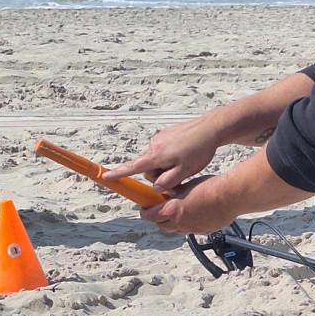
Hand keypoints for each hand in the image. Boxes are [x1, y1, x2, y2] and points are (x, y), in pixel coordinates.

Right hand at [104, 116, 220, 190]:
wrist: (210, 128)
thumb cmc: (199, 151)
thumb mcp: (186, 171)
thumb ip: (168, 182)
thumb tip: (155, 187)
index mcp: (156, 156)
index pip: (133, 167)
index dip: (119, 174)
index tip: (105, 177)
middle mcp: (154, 145)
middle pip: (149, 169)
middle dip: (161, 176)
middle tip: (180, 177)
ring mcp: (159, 139)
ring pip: (157, 161)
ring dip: (167, 166)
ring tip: (186, 163)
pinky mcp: (165, 134)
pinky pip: (163, 151)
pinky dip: (171, 157)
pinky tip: (186, 154)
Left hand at [139, 174, 235, 235]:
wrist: (230, 196)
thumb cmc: (210, 188)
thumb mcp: (185, 186)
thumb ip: (173, 193)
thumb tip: (167, 193)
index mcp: (172, 210)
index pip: (149, 216)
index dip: (145, 212)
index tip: (144, 208)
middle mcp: (180, 223)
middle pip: (162, 226)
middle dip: (158, 219)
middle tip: (160, 210)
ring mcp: (192, 229)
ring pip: (176, 230)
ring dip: (173, 223)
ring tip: (177, 212)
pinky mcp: (204, 231)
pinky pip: (191, 230)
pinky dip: (188, 224)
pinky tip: (194, 214)